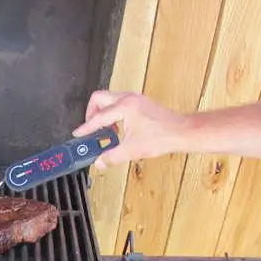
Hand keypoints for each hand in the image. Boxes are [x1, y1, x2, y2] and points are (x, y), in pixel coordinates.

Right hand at [73, 91, 191, 168]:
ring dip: (103, 113)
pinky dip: (113, 113)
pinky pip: (119, 103)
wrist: (182, 132)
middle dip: (91, 113)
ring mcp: (136, 99)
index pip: (98, 117)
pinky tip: (117, 128)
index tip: (78, 133)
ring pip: (110, 99)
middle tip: (90, 127)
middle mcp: (129, 99)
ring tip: (104, 130)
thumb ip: (112, 157)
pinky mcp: (141, 103)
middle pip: (99, 98)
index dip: (86, 128)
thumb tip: (100, 161)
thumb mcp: (132, 150)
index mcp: (124, 107)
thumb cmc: (162, 136)